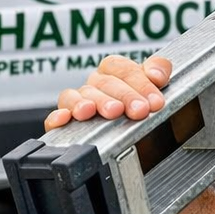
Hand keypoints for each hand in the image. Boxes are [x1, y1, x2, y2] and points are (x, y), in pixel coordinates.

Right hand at [44, 54, 171, 129]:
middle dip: (123, 97)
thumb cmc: (146, 113)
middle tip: (138, 111)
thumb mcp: (158, 91)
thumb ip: (159, 71)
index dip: (139, 82)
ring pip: (77, 97)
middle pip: (103, 83)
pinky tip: (65, 118)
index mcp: (114, 73)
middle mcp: (95, 86)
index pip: (120, 67)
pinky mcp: (65, 124)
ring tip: (101, 111)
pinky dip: (58, 117)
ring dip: (90, 103)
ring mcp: (78, 104)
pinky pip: (54, 118)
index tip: (154, 102)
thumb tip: (156, 73)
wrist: (146, 146)